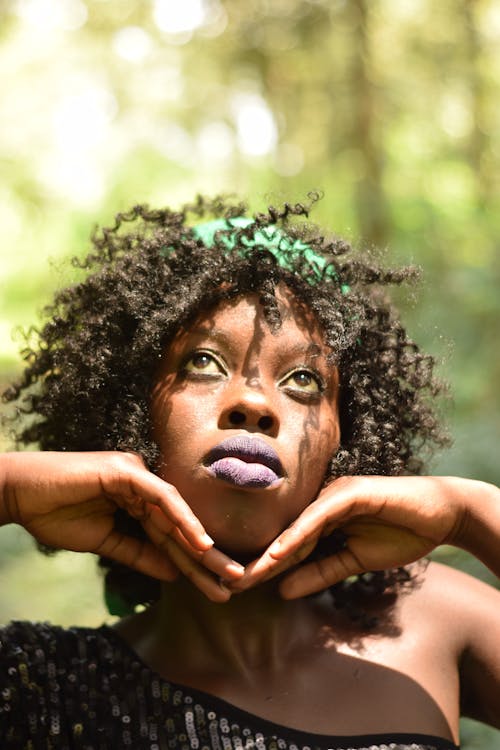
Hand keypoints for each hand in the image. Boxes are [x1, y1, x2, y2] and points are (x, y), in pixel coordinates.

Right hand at [1, 451, 242, 599]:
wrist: (21, 495)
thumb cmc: (56, 514)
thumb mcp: (105, 542)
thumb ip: (139, 554)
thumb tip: (174, 573)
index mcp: (138, 499)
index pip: (171, 536)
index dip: (193, 563)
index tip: (215, 589)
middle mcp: (143, 484)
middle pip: (180, 526)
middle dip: (208, 558)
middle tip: (236, 583)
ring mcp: (136, 475)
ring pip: (177, 513)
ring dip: (202, 543)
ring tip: (227, 571)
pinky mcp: (126, 472)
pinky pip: (161, 498)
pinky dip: (181, 520)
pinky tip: (201, 543)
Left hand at [230, 475, 467, 597]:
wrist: (440, 515)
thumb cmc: (400, 534)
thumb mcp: (354, 561)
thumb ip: (320, 572)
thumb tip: (283, 591)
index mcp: (320, 517)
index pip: (287, 545)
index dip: (264, 567)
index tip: (238, 589)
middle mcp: (321, 502)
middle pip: (283, 536)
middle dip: (256, 562)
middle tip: (225, 585)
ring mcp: (333, 494)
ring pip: (294, 527)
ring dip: (269, 552)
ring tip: (242, 575)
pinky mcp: (350, 493)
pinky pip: (318, 516)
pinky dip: (298, 535)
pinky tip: (278, 553)